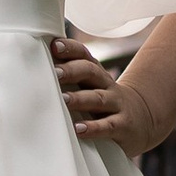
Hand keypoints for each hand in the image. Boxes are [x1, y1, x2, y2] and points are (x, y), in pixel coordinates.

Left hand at [51, 39, 172, 157]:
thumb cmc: (103, 103)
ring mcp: (116, 105)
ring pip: (97, 98)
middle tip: (54, 73)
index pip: (84, 55)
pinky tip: (78, 130)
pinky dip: (93, 127)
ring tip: (62, 99)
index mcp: (96, 73)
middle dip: (72, 70)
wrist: (142, 120)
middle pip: (90, 72)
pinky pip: (107, 125)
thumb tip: (33, 68)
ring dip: (79, 98)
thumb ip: (68, 78)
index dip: (71, 48)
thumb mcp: (90, 88)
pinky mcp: (122, 126)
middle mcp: (106, 85)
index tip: (55, 45)